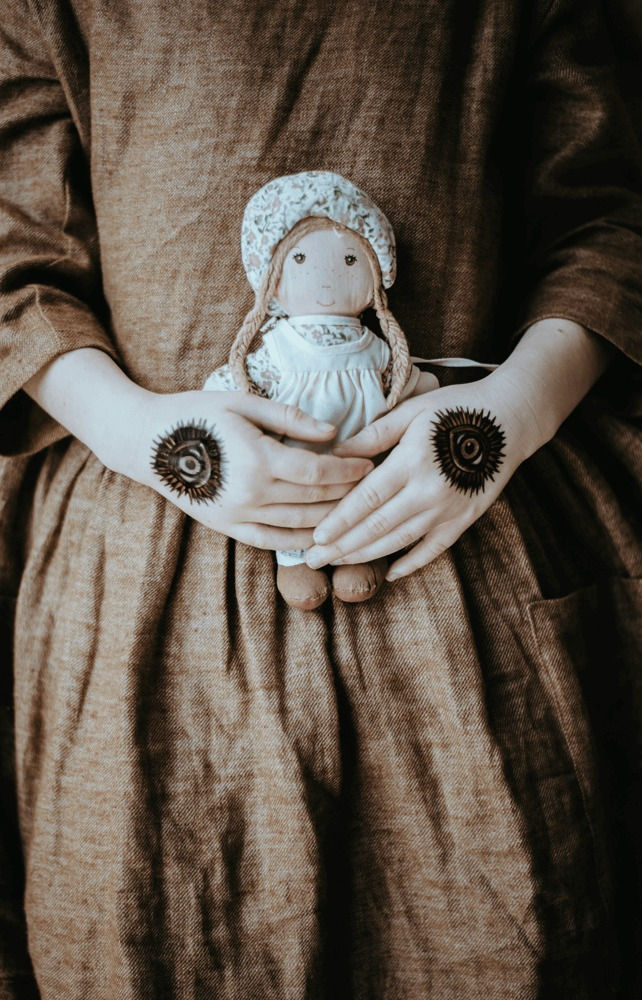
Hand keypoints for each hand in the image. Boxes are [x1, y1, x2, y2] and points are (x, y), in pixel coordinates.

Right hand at [113, 387, 373, 550]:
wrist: (148, 444)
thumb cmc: (196, 413)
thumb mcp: (243, 402)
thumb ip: (289, 418)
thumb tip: (333, 431)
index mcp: (258, 459)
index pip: (318, 471)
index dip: (348, 470)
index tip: (369, 464)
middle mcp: (251, 493)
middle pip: (315, 498)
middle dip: (348, 492)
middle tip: (373, 485)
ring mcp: (239, 515)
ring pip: (300, 523)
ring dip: (332, 517)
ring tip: (355, 507)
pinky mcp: (228, 528)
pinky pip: (274, 540)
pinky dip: (302, 539)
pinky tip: (321, 533)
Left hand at [304, 375, 533, 579]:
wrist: (510, 421)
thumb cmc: (457, 408)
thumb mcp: (412, 411)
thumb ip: (374, 435)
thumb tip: (335, 453)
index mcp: (412, 461)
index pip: (366, 499)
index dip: (339, 521)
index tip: (315, 536)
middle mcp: (429, 491)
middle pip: (377, 527)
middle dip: (342, 545)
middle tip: (312, 559)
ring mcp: (448, 509)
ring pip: (399, 541)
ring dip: (365, 555)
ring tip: (337, 562)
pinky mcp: (465, 519)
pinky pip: (434, 549)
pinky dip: (412, 563)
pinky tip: (390, 573)